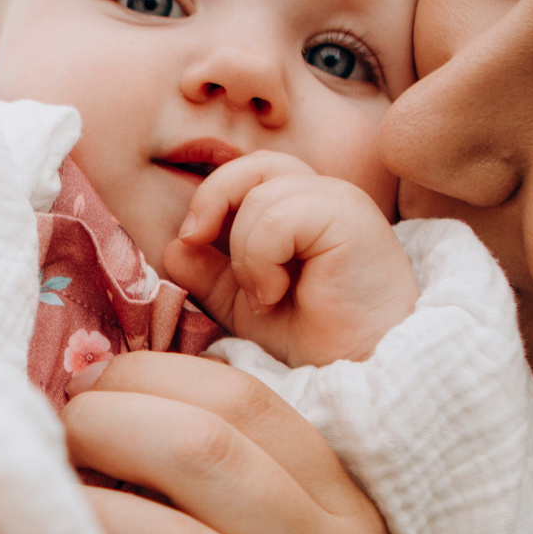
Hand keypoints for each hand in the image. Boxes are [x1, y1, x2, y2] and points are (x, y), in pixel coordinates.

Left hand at [60, 352, 465, 533]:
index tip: (88, 392)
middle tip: (45, 447)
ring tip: (36, 526)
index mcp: (349, 521)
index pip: (248, 407)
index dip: (150, 379)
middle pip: (205, 457)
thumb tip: (129, 407)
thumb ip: (253, 502)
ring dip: (82, 523)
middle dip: (105, 431)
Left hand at [160, 152, 420, 368]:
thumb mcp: (246, 303)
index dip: (211, 198)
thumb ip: (210, 273)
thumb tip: (172, 246)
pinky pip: (277, 217)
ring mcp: (339, 201)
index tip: (190, 241)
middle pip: (252, 164)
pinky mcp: (348, 216)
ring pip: (259, 195)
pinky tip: (275, 294)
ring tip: (262, 296)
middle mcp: (323, 195)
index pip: (248, 173)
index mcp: (302, 207)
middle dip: (212, 199)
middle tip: (195, 242)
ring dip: (243, 254)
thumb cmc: (316, 338)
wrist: (359, 369)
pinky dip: (261, 259)